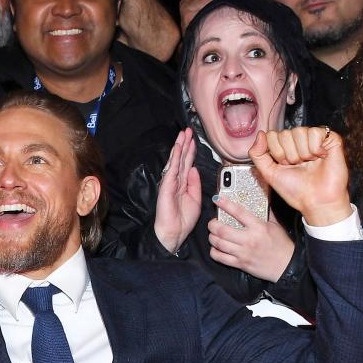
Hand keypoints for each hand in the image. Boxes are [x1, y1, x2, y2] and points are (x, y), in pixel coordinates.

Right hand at [153, 128, 201, 253]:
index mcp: (183, 184)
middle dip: (185, 144)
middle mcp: (176, 181)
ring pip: (176, 160)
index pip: (188, 164)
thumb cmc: (183, 220)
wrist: (174, 232)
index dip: (191, 152)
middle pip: (181, 159)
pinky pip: (172, 168)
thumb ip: (195, 183)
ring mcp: (170, 182)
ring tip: (183, 134)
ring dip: (180, 146)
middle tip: (188, 131)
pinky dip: (175, 157)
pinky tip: (178, 147)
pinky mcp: (167, 185)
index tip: (193, 140)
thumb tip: (194, 168)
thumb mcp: (195, 199)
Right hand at [179, 0, 222, 33]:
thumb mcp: (208, 5)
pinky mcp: (187, 18)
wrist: (195, 41)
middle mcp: (185, 1)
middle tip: (217, 2)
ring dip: (211, 4)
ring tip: (213, 13)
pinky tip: (210, 17)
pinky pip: (202, 10)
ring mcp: (185, 9)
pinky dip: (208, 12)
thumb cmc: (203, 23)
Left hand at [208, 200, 294, 282]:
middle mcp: (249, 239)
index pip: (238, 212)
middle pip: (222, 230)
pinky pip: (220, 257)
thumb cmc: (282, 245)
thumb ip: (266, 211)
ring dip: (212, 237)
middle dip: (212, 224)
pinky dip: (214, 251)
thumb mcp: (276, 225)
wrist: (287, 266)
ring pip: (219, 243)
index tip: (217, 199)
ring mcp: (243, 253)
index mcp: (258, 227)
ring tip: (213, 234)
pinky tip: (216, 247)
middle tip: (212, 222)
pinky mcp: (240, 264)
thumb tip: (261, 197)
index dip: (225, 204)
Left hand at [249, 127, 349, 225]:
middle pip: (284, 133)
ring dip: (302, 153)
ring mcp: (314, 139)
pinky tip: (320, 157)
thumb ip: (258, 154)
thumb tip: (260, 134)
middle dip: (289, 154)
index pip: (271, 135)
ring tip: (308, 163)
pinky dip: (315, 148)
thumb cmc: (296, 190)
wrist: (317, 202)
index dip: (277, 153)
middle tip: (298, 166)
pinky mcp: (330, 139)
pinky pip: (315, 132)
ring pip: (299, 131)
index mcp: (285, 147)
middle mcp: (299, 141)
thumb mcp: (269, 173)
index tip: (285, 165)